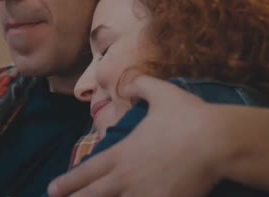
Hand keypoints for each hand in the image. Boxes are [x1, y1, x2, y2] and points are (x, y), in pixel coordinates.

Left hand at [48, 75, 222, 196]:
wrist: (217, 142)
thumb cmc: (188, 116)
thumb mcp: (162, 92)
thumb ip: (140, 85)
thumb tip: (127, 83)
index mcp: (123, 152)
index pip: (87, 171)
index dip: (68, 182)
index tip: (52, 189)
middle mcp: (127, 177)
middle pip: (92, 196)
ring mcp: (143, 195)